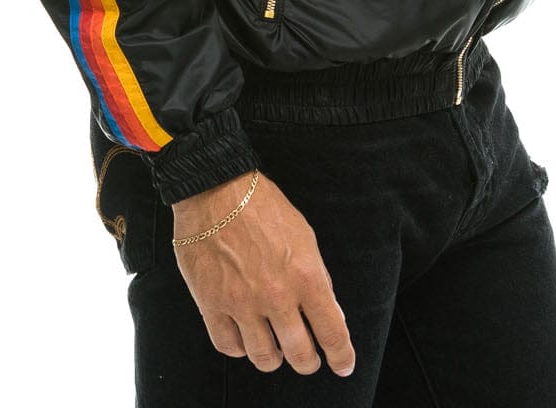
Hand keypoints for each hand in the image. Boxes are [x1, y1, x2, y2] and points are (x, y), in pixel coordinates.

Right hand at [172, 171, 355, 378]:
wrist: (216, 190)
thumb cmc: (262, 206)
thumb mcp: (304, 235)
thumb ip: (316, 276)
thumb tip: (328, 310)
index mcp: (305, 276)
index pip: (332, 331)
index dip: (342, 356)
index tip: (344, 365)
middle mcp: (275, 295)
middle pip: (300, 354)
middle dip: (309, 363)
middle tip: (308, 360)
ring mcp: (242, 303)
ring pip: (264, 358)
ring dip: (275, 358)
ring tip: (276, 350)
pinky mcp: (212, 305)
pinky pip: (229, 346)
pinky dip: (240, 348)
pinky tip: (245, 337)